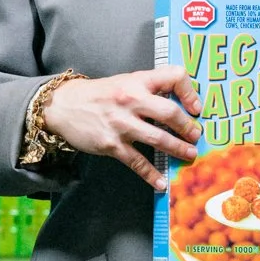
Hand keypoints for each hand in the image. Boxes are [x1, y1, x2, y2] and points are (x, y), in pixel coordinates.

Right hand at [40, 68, 199, 191]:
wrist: (63, 105)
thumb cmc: (99, 95)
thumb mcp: (124, 82)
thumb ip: (149, 89)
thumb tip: (179, 105)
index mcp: (137, 81)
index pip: (172, 77)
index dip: (189, 91)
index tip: (196, 108)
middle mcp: (130, 100)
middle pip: (169, 113)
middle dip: (187, 127)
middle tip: (196, 136)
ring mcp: (121, 124)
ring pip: (158, 138)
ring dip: (177, 149)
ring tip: (189, 155)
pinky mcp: (111, 144)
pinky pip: (137, 162)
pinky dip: (151, 174)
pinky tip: (161, 183)